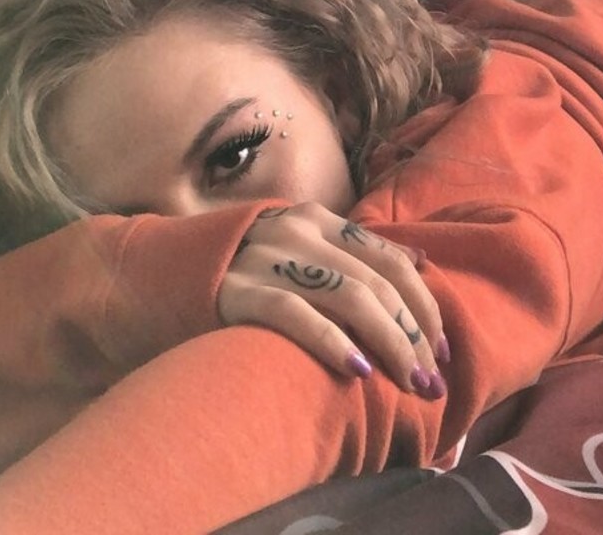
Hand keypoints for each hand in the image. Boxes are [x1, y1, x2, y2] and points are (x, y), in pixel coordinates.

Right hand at [217, 202, 447, 397]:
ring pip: (349, 297)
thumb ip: (354, 255)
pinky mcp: (237, 292)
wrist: (160, 276)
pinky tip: (358, 371)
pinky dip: (333, 342)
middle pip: (376, 283)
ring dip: (389, 344)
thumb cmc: (246, 274)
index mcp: (319, 220)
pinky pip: (297, 315)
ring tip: (409, 383)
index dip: (424, 305)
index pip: (390, 260)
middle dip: (412, 335)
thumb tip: (422, 264)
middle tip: (432, 381)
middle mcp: (298, 232)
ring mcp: (267, 259)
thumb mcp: (302, 251)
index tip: (442, 350)